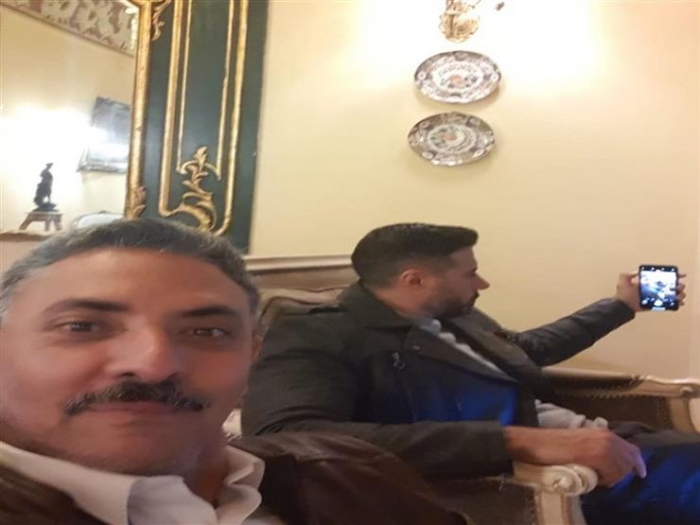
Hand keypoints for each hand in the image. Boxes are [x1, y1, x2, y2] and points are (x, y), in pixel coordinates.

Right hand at [503, 426, 645, 486]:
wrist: (539, 444)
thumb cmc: (556, 446)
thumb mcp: (582, 444)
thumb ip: (598, 449)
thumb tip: (611, 463)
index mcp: (604, 433)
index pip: (631, 448)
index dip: (637, 462)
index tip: (640, 473)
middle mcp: (608, 436)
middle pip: (629, 461)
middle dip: (621, 473)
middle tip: (603, 478)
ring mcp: (604, 445)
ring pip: (621, 469)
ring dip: (612, 477)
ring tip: (595, 476)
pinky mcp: (598, 454)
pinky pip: (612, 473)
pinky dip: (605, 479)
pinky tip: (592, 477)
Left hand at [614, 272, 686, 311]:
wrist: (623, 306)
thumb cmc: (623, 294)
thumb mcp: (623, 280)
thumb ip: (628, 274)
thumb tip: (637, 271)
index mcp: (648, 281)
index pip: (662, 277)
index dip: (673, 276)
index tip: (680, 276)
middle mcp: (653, 288)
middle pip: (670, 285)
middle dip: (677, 285)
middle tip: (677, 287)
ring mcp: (656, 296)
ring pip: (672, 294)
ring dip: (678, 294)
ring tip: (678, 295)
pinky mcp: (656, 304)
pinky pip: (668, 304)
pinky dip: (676, 303)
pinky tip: (679, 302)